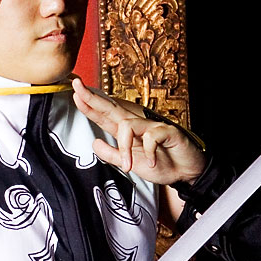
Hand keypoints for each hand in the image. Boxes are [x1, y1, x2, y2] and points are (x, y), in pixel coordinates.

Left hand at [72, 78, 206, 185]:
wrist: (185, 173)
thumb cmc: (162, 165)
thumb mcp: (130, 164)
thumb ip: (112, 155)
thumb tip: (94, 143)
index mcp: (127, 132)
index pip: (105, 115)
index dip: (90, 105)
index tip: (75, 93)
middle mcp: (138, 125)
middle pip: (112, 108)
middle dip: (93, 98)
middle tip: (77, 87)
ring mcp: (152, 126)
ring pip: (128, 126)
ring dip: (125, 148)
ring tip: (128, 166)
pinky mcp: (167, 131)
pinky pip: (151, 138)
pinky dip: (149, 153)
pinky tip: (151, 163)